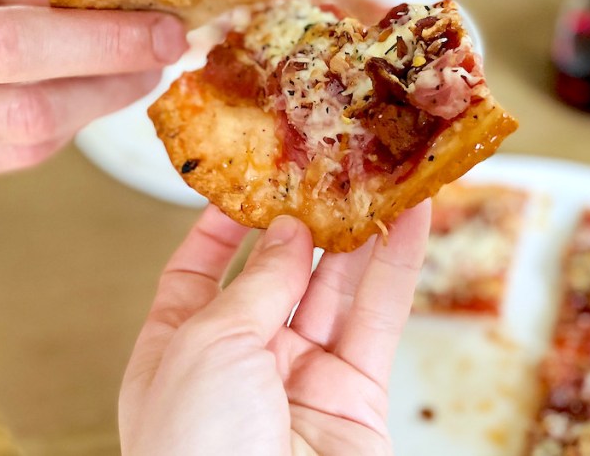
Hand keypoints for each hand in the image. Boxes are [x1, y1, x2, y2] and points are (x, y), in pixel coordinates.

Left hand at [119, 203, 430, 454]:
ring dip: (358, 231)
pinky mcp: (357, 395)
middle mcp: (240, 361)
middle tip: (330, 164)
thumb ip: (254, 284)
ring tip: (379, 175)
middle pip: (275, 272)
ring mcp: (300, 378)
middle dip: (304, 218)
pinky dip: (397, 266)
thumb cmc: (198, 455)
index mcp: (178, 351)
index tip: (251, 178)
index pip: (197, 272)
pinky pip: (378, 318)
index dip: (222, 225)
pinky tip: (410, 220)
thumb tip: (286, 233)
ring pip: (334, 288)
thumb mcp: (208, 348)